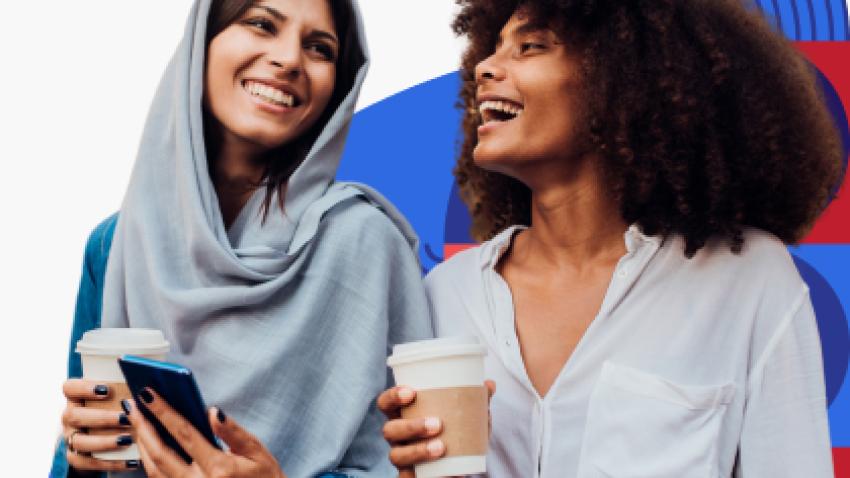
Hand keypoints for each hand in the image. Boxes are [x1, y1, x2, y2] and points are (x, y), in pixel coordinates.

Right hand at [61, 379, 138, 471]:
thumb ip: (124, 392)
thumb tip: (145, 388)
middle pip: (74, 416)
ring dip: (105, 441)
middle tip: (125, 418)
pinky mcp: (75, 457)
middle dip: (102, 417)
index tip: (106, 390)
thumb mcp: (116, 398)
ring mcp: (70, 438)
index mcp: (77, 398)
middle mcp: (70, 417)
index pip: (70, 388)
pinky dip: (110, 463)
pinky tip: (130, 461)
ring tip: (127, 440)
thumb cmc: (113, 409)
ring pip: (79, 442)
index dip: (84, 388)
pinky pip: (87, 462)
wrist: (101, 436)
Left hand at [123, 388, 285, 477]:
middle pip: (160, 454)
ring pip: (153, 470)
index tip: (148, 394)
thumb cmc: (264, 477)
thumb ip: (233, 432)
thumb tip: (212, 411)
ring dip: (142, 444)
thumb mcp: (257, 451)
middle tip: (133, 406)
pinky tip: (147, 444)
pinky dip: (149, 461)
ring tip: (137, 421)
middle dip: (143, 427)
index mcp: (219, 469)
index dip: (163, 412)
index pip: (184, 434)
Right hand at [377, 380, 495, 477]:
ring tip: (441, 447)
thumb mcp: (466, 417)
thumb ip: (475, 401)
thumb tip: (489, 384)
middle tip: (437, 424)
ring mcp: (402, 458)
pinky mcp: (410, 477)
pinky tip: (445, 474)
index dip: (392, 396)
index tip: (412, 392)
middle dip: (411, 426)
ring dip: (418, 450)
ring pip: (396, 456)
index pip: (386, 403)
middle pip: (389, 430)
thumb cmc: (454, 433)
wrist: (456, 467)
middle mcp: (397, 437)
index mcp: (404, 415)